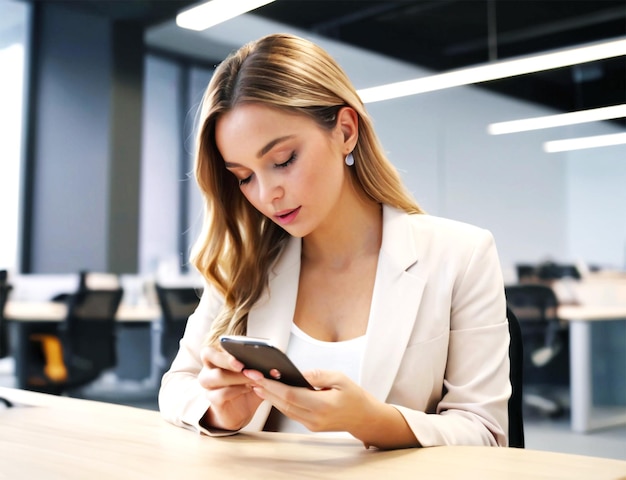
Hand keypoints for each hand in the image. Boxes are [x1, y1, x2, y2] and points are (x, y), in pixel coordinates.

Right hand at [197, 345, 263, 430]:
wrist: (239, 412)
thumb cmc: (246, 388)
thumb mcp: (254, 375)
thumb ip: (260, 366)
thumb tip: (277, 360)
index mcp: (216, 357)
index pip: (213, 347)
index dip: (226, 348)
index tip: (242, 351)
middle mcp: (209, 368)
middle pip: (208, 356)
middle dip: (227, 360)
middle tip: (243, 365)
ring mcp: (208, 385)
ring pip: (217, 376)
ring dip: (238, 377)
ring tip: (255, 378)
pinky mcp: (213, 399)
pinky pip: (221, 394)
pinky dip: (237, 390)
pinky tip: (249, 389)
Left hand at [243, 369, 417, 448]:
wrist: (364, 418)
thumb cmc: (354, 396)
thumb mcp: (340, 379)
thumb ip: (318, 375)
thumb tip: (298, 372)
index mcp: (323, 406)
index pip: (291, 395)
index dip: (273, 385)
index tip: (259, 374)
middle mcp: (315, 418)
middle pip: (284, 403)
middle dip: (265, 389)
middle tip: (250, 375)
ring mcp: (311, 424)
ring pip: (284, 409)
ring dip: (269, 396)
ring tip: (255, 381)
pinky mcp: (310, 425)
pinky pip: (290, 412)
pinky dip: (279, 401)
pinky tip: (270, 391)